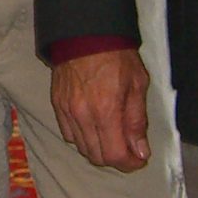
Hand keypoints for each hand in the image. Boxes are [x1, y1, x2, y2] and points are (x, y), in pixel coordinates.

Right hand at [52, 48, 150, 171]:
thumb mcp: (137, 85)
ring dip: (99, 150)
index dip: (129, 163)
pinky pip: (68, 134)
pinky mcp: (57, 105)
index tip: (139, 159)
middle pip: (97, 156)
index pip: (115, 155)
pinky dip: (82, 138)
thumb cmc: (116, 55)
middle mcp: (83, 115)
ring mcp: (67, 111)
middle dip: (116, 159)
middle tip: (129, 149)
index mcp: (106, 111)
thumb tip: (140, 151)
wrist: (85, 33)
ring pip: (82, 148)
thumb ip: (137, 121)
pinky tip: (94, 128)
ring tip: (112, 138)